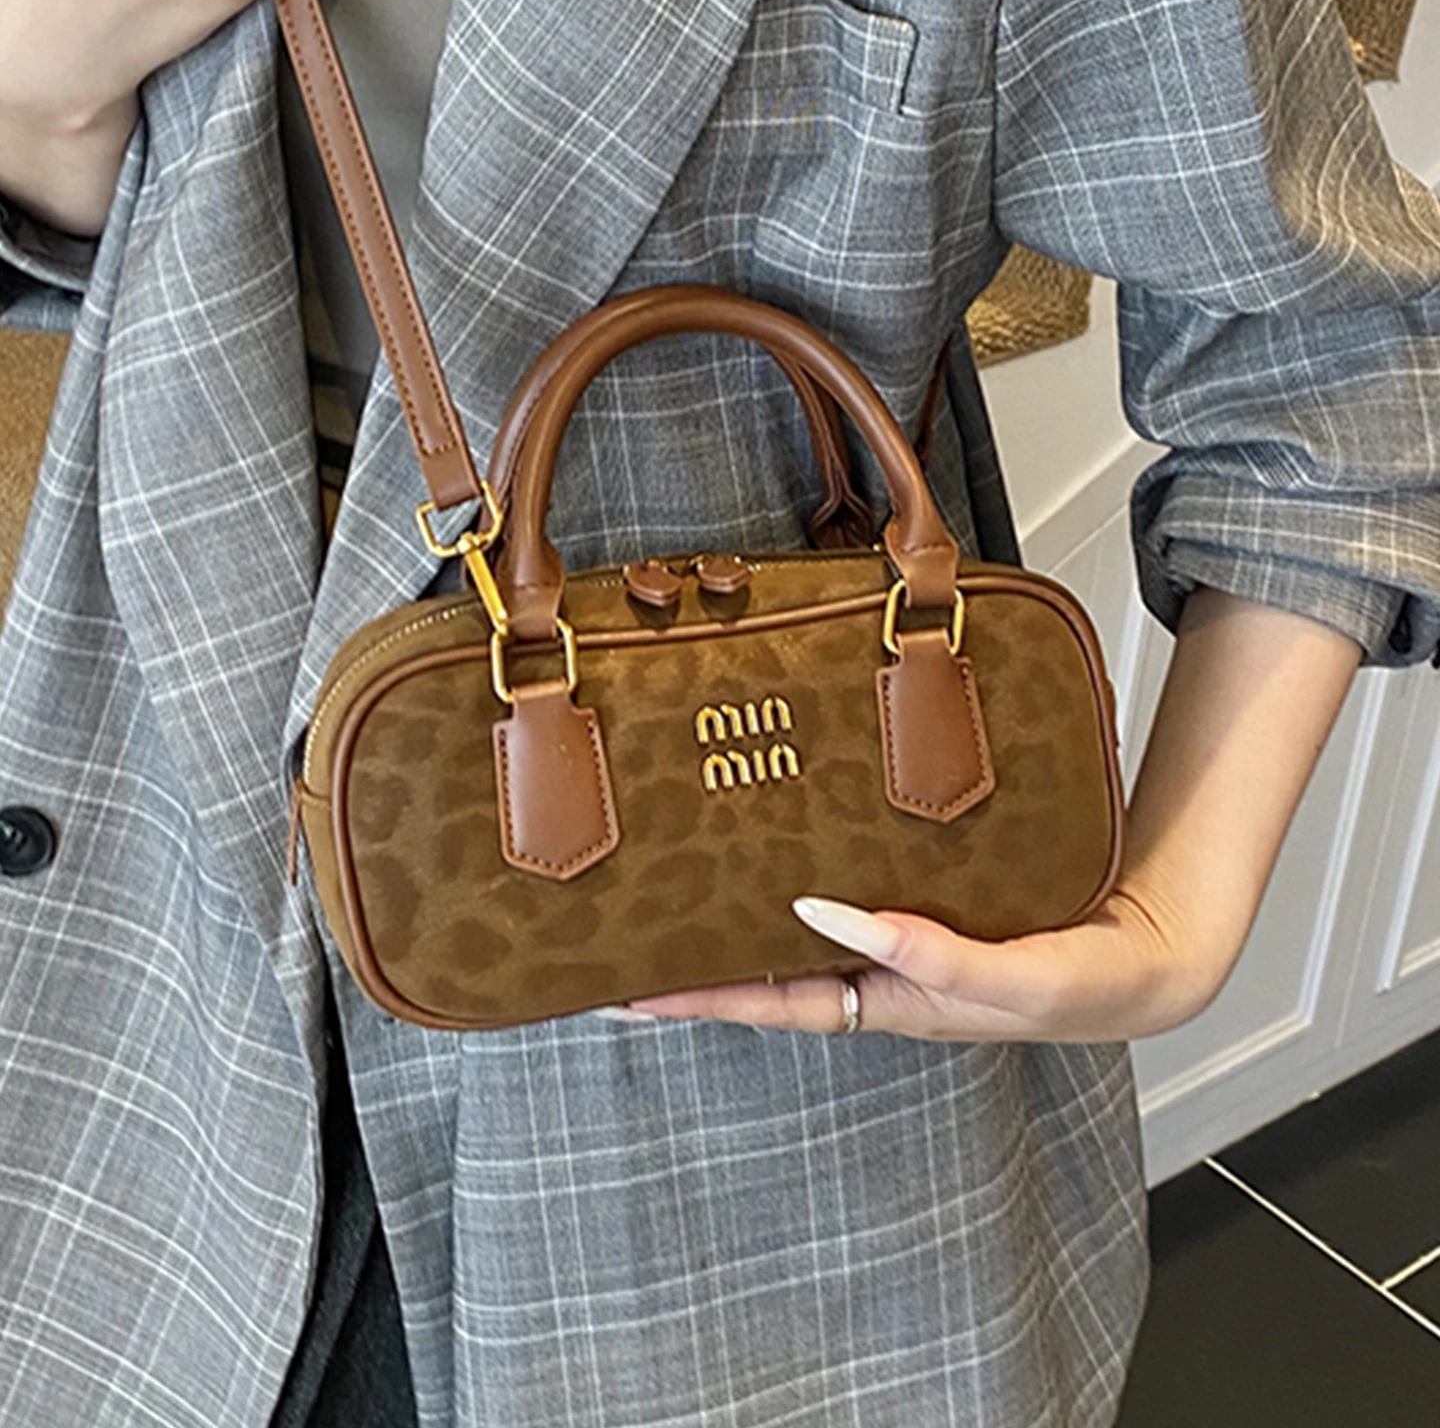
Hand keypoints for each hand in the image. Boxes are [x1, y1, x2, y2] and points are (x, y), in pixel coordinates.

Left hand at [629, 870, 1220, 1042]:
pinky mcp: (925, 889)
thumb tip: (827, 918)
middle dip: (697, 950)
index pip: (774, 1002)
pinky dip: (808, 862)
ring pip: (800, 917)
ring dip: (742, 901)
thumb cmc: (1084, 983)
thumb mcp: (1012, 980)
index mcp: (891, 1000)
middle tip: (626, 917)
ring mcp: (900, 928)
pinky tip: (785, 828)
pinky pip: (849, 876)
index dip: (701, 997)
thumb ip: (929, 956)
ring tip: (681, 866)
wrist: (1146, 949)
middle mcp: (881, 965)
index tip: (628, 985)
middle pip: (769, 962)